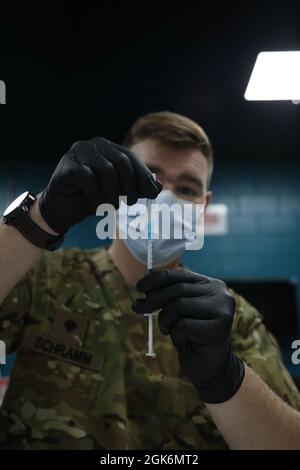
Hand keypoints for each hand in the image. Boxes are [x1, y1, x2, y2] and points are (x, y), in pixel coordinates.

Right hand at [39, 137, 161, 233]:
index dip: (143, 176)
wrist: (62, 210)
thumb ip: (137, 187)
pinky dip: (94, 192)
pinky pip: (87, 177)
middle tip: (132, 203)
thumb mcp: (119, 192)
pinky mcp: (66, 166)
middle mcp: (92, 145)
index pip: (130, 158)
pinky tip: (95, 199)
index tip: (152, 194)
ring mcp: (77, 153)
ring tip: (112, 205)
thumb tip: (160, 186)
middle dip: (131, 185)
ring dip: (112, 191)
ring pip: (106, 169)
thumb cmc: (91, 198)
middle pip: (121, 162)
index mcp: (107, 147)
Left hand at [132, 269, 244, 403]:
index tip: (139, 287)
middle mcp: (220, 292)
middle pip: (177, 289)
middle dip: (153, 299)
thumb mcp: (179, 310)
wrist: (209, 367)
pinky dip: (177, 334)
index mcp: (211, 284)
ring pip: (179, 305)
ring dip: (166, 320)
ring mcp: (222, 309)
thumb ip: (169, 295)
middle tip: (138, 308)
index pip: (179, 275)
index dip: (156, 280)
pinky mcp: (219, 327)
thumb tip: (145, 284)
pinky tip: (186, 341)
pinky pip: (184, 325)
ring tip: (170, 330)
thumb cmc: (191, 336)